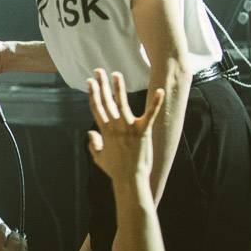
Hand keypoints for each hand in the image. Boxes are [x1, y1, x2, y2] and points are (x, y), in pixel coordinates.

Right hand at [86, 70, 163, 190]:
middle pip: (106, 102)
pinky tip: (160, 91)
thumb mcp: (98, 158)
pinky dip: (156, 103)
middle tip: (99, 71)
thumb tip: (90, 133)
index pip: (97, 108)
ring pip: (122, 104)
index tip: (90, 82)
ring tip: (117, 74)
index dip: (93, 93)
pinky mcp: (143, 132)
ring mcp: (129, 129)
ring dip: (119, 88)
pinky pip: (150, 114)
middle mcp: (115, 127)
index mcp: (104, 131)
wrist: (130, 179)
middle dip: (102, 85)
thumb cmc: (115, 170)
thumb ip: (93, 144)